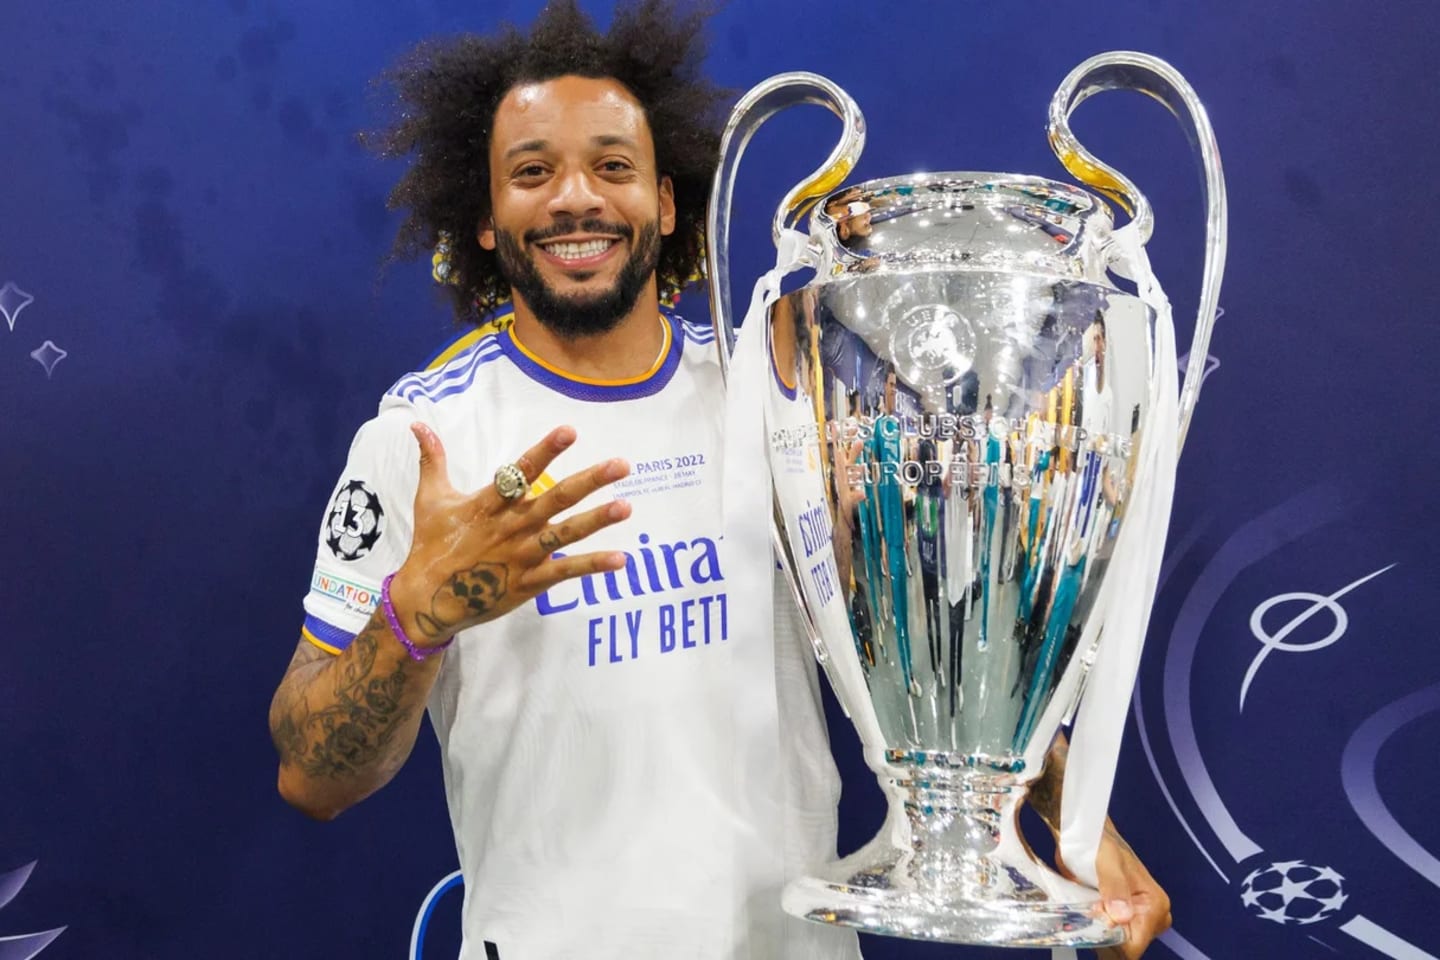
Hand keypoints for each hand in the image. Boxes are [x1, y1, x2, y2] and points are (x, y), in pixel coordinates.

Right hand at [390, 423, 631, 644]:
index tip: (571, 430)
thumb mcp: (430, 499)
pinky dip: (592, 566)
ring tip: (626, 507)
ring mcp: (522, 555)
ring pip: (565, 534)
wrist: (427, 601)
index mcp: (490, 503)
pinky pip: (565, 572)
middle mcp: (511, 526)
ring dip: (597, 521)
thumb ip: (432, 460)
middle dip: (589, 481)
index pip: (522, 471)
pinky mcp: (529, 583)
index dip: (546, 450)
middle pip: (555, 499)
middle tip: (622, 464)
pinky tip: (620, 559)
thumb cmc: (431, 544)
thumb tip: (417, 423)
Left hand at [1092, 824, 1171, 958]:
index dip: (1110, 939)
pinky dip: (1092, 930)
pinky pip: (1106, 937)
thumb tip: (1122, 915)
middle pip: (1125, 949)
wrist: (1086, 834)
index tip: (1094, 919)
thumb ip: (1114, 887)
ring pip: (1114, 946)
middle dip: (1103, 937)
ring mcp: (1133, 919)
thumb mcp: (1107, 861)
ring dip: (1095, 933)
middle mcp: (1149, 917)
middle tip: (1088, 912)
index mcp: (1155, 905)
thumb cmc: (1100, 843)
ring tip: (1086, 908)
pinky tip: (1084, 913)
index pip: (1134, 946)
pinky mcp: (1119, 918)